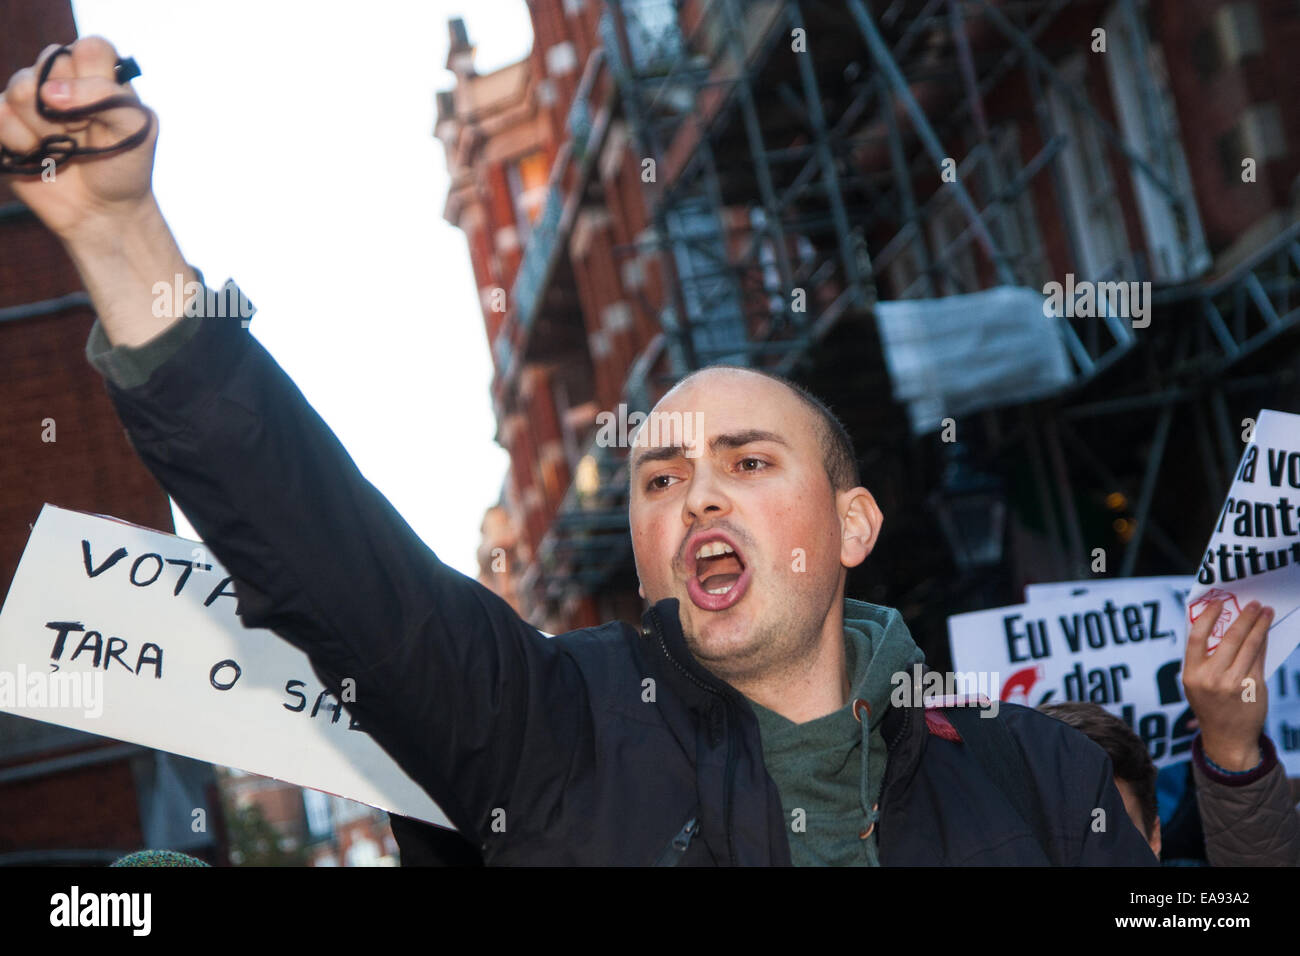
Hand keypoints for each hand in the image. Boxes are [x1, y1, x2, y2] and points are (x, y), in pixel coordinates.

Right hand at [0, 37, 157, 242]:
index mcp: (99, 75)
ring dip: (45, 128)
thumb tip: (49, 92)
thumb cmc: (125, 167)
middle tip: (83, 133)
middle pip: (48, 63)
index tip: (102, 112)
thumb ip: (106, 96)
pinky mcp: (7, 123)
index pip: (90, 47)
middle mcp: (62, 80)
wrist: (103, 212)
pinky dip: (18, 140)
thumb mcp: (138, 129)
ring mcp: (31, 100)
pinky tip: (36, 154)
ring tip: (62, 147)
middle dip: (68, 108)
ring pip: (20, 88)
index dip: (93, 79)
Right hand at [1182, 598, 1273, 770]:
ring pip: (1250, 646)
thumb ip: (1203, 659)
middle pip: (1230, 638)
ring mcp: (1234, 683)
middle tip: (1253, 604)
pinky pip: (1259, 659)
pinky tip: (1265, 633)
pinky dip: (1263, 643)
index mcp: (1192, 674)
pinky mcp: (1253, 687)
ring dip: (1259, 626)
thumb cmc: (1210, 706)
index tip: (1219, 603)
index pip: (1197, 637)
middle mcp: (1212, 678)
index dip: (1208, 617)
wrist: (1227, 737)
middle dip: (1244, 617)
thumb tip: (1220, 627)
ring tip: (1265, 612)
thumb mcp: (1195, 684)